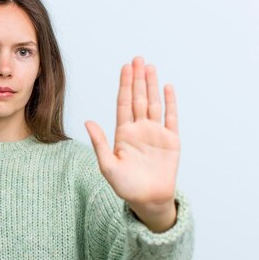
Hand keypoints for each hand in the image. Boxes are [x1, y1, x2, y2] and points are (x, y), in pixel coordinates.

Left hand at [85, 56, 179, 230]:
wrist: (148, 200)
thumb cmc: (126, 186)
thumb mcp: (108, 165)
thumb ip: (99, 142)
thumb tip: (87, 121)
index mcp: (123, 133)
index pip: (123, 103)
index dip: (124, 85)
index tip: (125, 68)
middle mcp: (139, 129)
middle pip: (138, 98)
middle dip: (138, 79)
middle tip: (137, 59)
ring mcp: (156, 133)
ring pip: (153, 103)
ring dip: (152, 85)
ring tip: (150, 67)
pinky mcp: (171, 140)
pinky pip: (171, 117)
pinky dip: (170, 102)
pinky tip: (167, 88)